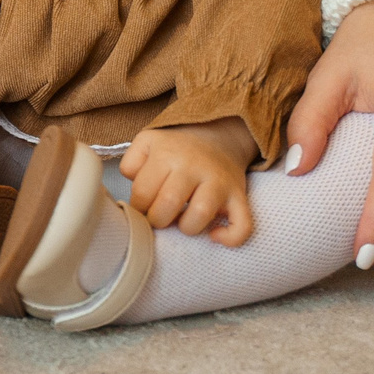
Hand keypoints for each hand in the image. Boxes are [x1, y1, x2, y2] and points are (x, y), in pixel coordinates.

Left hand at [118, 117, 257, 246]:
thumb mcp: (147, 142)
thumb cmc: (176, 147)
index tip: (144, 206)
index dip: (139, 207)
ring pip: (200, 214)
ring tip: (183, 221)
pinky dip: (230, 238)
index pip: (143, 193)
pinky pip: (242, 225)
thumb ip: (130, 163)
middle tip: (160, 216)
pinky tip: (215, 236)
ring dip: (187, 227)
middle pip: (167, 205)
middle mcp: (193, 166)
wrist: (217, 135)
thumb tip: (133, 187)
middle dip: (158, 220)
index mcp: (167, 154)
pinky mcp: (239, 196)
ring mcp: (218, 181)